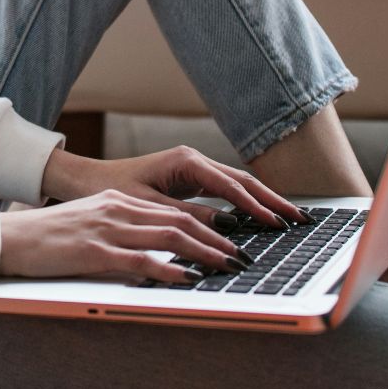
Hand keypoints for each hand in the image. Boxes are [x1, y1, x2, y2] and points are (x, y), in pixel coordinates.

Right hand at [0, 189, 247, 282]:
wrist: (9, 238)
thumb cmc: (47, 237)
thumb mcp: (89, 224)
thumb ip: (121, 231)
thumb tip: (154, 250)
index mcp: (117, 201)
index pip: (173, 211)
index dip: (207, 225)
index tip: (230, 241)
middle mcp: (117, 209)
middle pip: (179, 221)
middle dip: (216, 239)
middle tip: (241, 256)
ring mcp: (106, 229)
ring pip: (168, 236)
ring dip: (204, 252)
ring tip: (227, 266)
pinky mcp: (94, 251)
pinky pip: (140, 259)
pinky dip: (169, 268)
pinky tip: (188, 277)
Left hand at [42, 145, 311, 230]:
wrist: (88, 180)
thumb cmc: (111, 190)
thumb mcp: (148, 207)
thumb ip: (187, 216)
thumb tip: (226, 228)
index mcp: (185, 162)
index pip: (231, 186)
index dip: (255, 207)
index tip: (276, 224)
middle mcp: (194, 160)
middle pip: (243, 181)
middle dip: (272, 200)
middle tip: (300, 219)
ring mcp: (194, 168)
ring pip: (238, 185)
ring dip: (264, 201)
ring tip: (290, 219)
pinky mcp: (191, 179)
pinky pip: (226, 191)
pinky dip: (246, 203)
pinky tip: (262, 217)